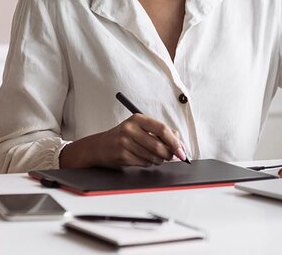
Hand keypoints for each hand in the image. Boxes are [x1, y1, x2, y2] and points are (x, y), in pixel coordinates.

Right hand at [60, 114, 187, 168]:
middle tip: (172, 157)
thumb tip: (180, 144)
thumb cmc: (124, 136)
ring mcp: (124, 142)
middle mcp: (130, 129)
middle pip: (159, 145)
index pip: (162, 129)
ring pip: (152, 156)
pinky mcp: (121, 155)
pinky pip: (143, 163)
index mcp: (138, 119)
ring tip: (157, 158)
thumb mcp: (140, 128)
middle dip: (169, 154)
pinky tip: (144, 159)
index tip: (182, 151)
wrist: (99, 146)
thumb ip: (160, 132)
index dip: (175, 141)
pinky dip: (148, 163)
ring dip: (159, 160)